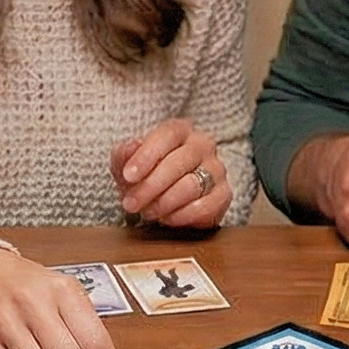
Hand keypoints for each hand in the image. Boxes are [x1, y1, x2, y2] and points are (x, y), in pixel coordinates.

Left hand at [112, 119, 230, 227]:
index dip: (146, 156)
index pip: (167, 136)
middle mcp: (203, 145)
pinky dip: (182, 215)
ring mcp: (217, 169)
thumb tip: (130, 147)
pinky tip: (166, 219)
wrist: (168, 198)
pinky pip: (205, 206)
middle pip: (178, 163)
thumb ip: (123, 155)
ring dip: (164, 203)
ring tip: (147, 212)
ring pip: (191, 186)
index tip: (128, 175)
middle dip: (150, 186)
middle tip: (131, 203)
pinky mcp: (224, 194)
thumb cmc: (147, 175)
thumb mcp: (127, 164)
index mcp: (180, 130)